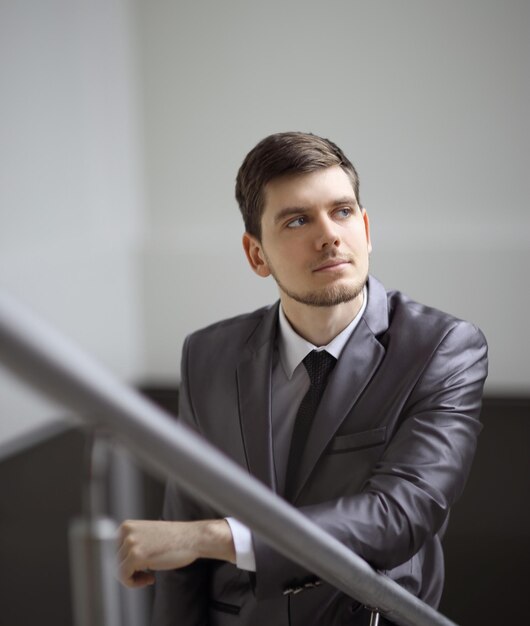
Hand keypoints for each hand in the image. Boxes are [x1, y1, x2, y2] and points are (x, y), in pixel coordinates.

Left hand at [117, 519, 235, 587]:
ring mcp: (130, 543)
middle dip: (129, 571)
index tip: (138, 567)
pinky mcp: (136, 556)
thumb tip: (115, 564)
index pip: (112, 552)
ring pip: (117, 570)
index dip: (124, 563)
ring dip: (133, 578)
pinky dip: (134, 583)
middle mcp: (126, 532)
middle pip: (114, 561)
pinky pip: (124, 577)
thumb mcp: (147, 536)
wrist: (192, 538)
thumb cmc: (174, 539)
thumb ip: (132, 544)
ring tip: (149, 576)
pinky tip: (151, 579)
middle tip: (146, 574)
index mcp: (127, 526)